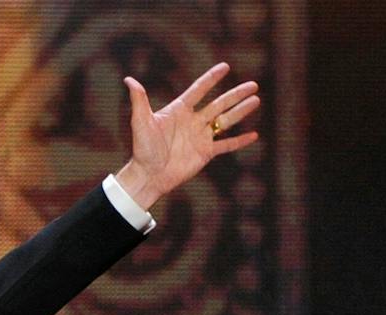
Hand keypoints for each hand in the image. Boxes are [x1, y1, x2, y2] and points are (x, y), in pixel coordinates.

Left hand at [116, 61, 261, 208]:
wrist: (149, 176)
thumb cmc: (142, 149)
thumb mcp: (141, 123)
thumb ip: (139, 100)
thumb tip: (129, 80)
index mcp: (180, 110)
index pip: (199, 90)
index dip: (211, 79)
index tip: (225, 66)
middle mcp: (193, 121)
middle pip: (219, 104)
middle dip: (236, 95)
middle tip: (253, 85)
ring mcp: (201, 137)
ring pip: (226, 121)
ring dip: (241, 111)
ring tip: (256, 100)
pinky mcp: (205, 153)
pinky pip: (226, 145)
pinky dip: (239, 141)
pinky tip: (254, 134)